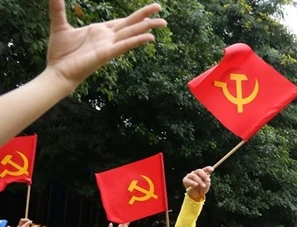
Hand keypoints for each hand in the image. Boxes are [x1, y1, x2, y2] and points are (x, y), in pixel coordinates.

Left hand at [45, 1, 165, 88]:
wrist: (57, 71)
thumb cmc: (59, 53)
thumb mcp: (59, 25)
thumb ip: (58, 9)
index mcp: (100, 31)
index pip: (122, 21)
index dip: (135, 15)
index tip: (149, 10)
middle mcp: (108, 38)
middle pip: (131, 24)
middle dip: (146, 16)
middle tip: (160, 8)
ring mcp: (109, 46)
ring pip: (132, 33)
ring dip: (147, 27)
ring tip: (163, 22)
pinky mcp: (107, 54)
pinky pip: (125, 46)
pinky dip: (137, 41)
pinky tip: (150, 37)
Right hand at [183, 167, 212, 201]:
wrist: (196, 195)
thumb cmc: (202, 189)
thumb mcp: (206, 185)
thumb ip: (206, 181)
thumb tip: (207, 177)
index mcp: (201, 173)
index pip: (204, 169)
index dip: (208, 168)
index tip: (212, 169)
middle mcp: (195, 173)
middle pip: (199, 171)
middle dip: (204, 175)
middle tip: (208, 180)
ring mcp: (189, 176)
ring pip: (194, 176)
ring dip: (200, 181)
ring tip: (203, 186)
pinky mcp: (185, 180)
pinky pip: (189, 181)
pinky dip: (193, 183)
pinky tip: (196, 185)